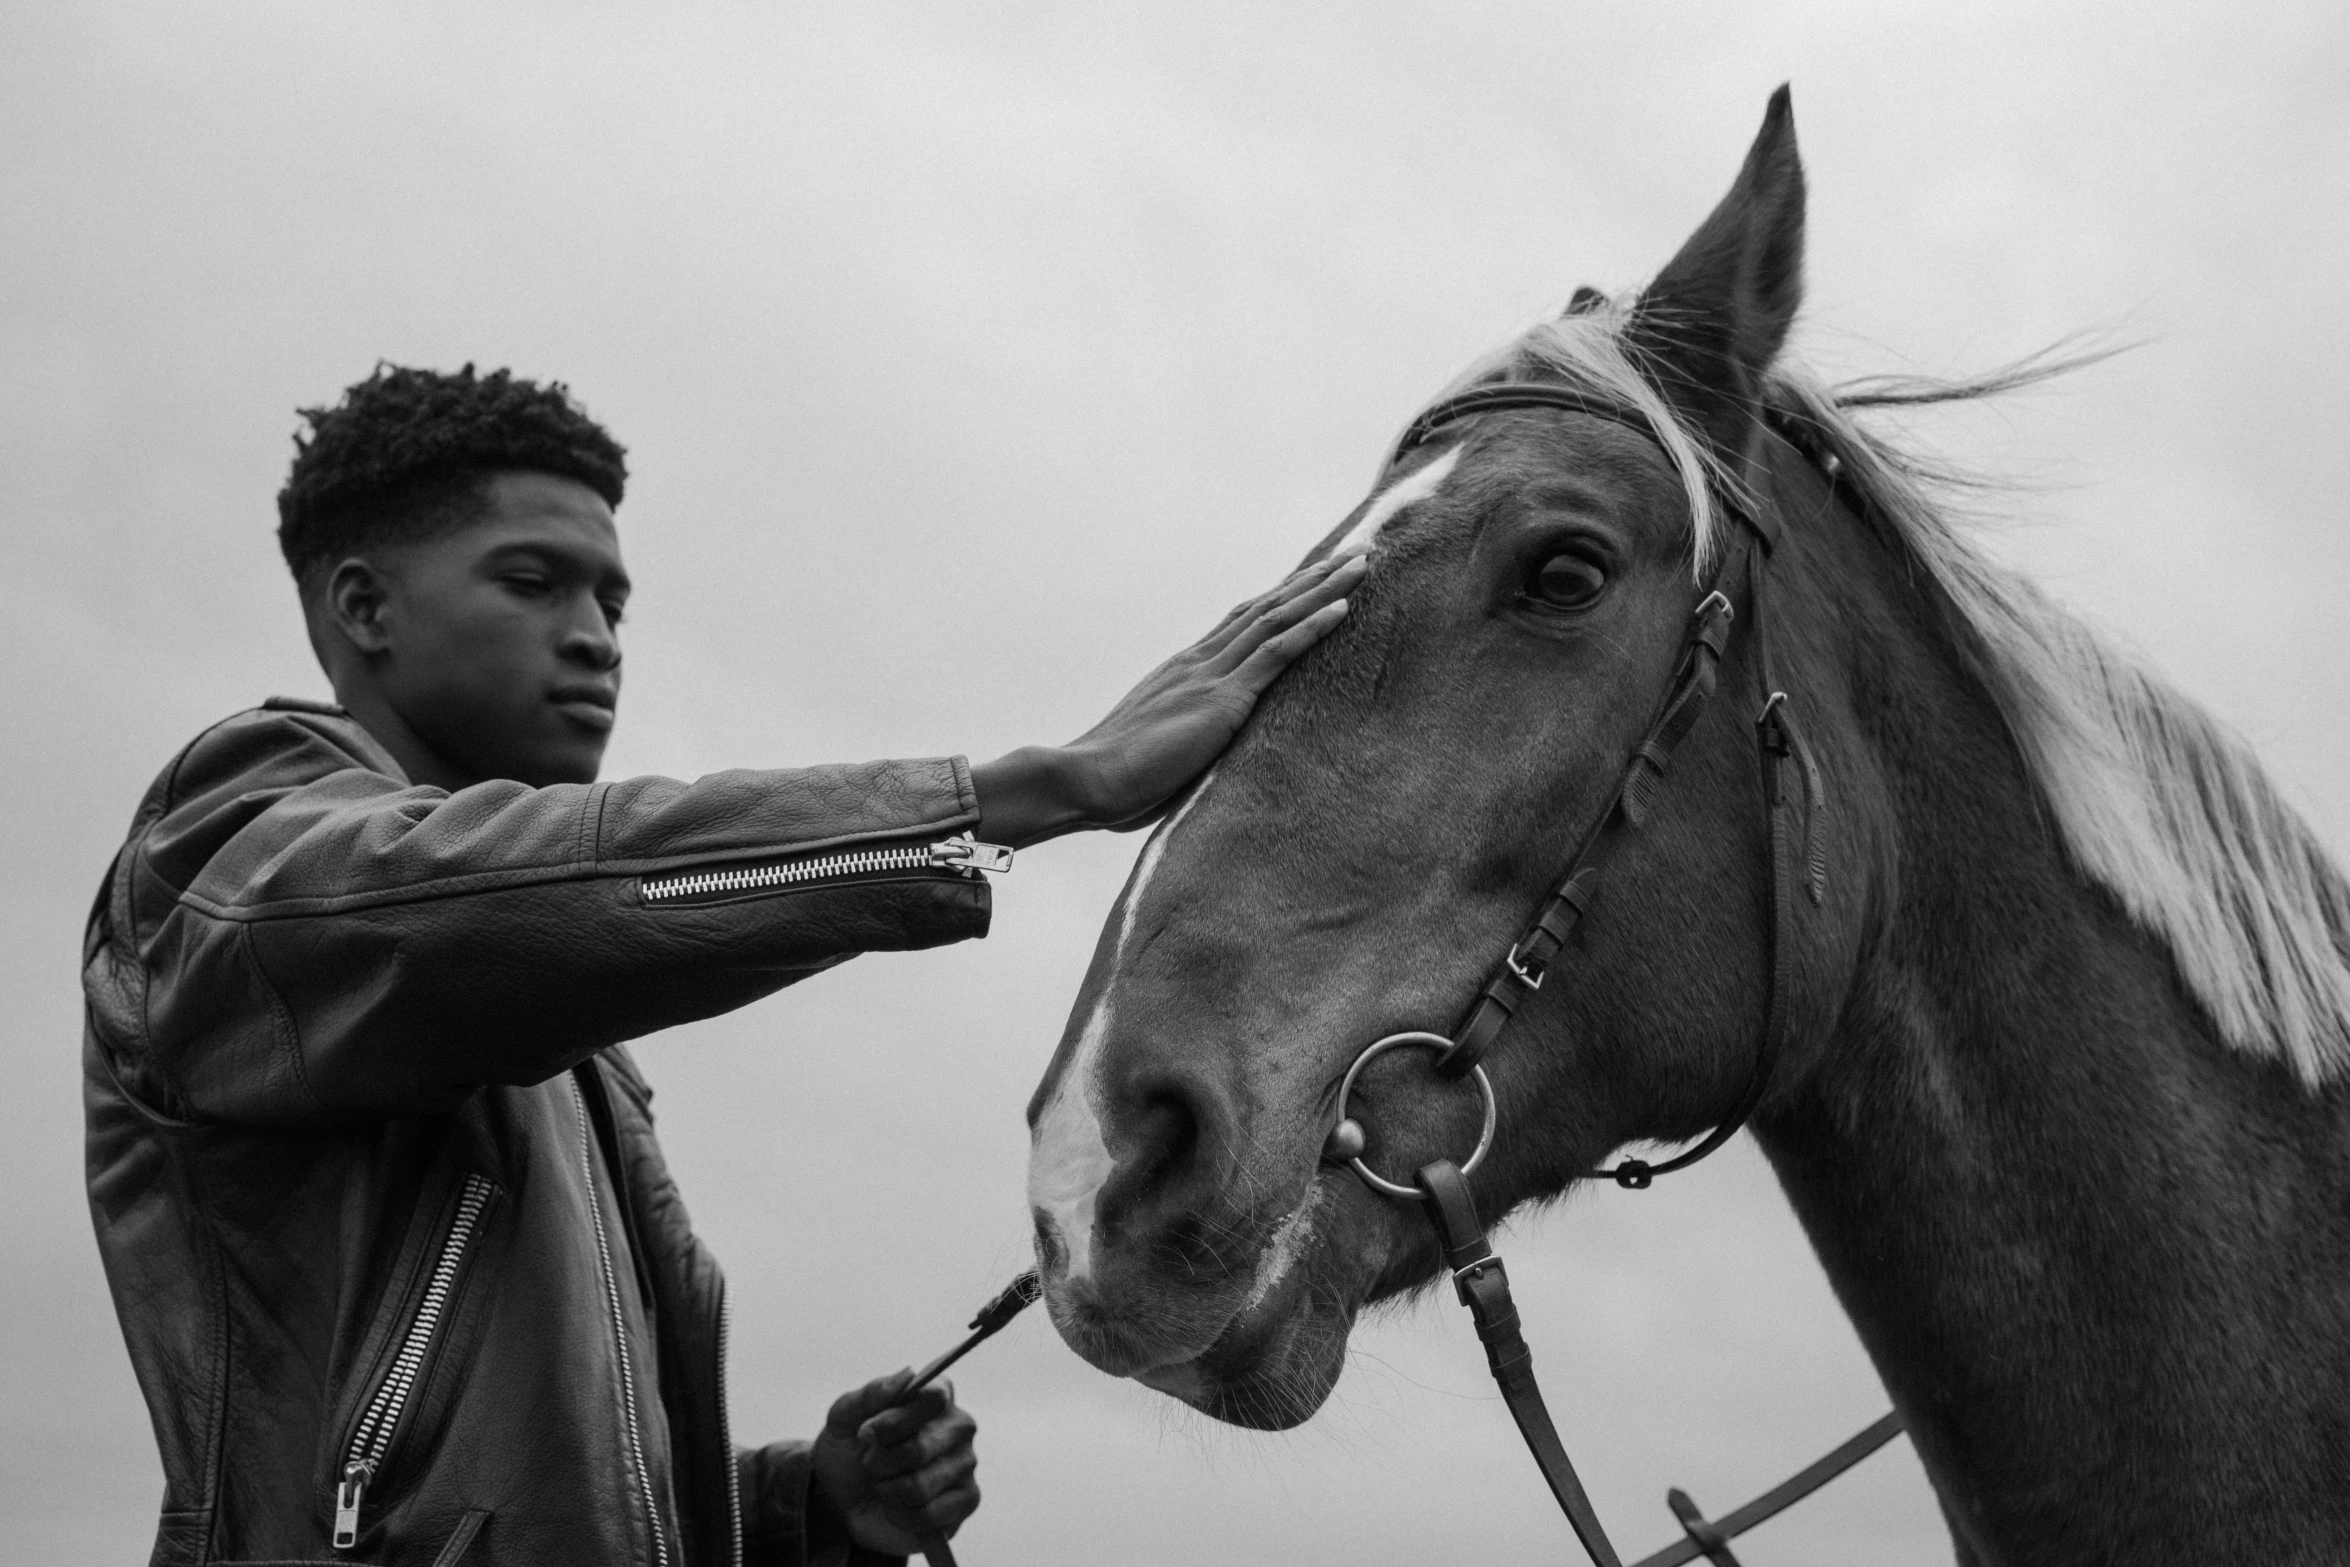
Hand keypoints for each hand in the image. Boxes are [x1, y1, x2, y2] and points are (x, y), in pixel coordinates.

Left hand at [810, 1370, 979, 1555]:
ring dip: (886, 1491)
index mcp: (936, 1393)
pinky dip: (899, 1515)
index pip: (932, 1397)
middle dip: (878, 1464)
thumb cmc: (851, 1450)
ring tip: (882, 1486)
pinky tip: (896, 1508)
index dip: (894, 1421)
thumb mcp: (844, 1418)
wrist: (846, 1498)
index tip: (866, 1434)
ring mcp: (967, 1463)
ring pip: (919, 1486)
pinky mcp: (968, 1499)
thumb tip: (908, 1374)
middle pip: (919, 1448)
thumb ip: (871, 1393)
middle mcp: (959, 1424)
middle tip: (868, 1464)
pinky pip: (929, 1514)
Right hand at [973, 553, 1364, 843]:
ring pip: (1277, 617)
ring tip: (1361, 562)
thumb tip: (1205, 756)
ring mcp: (1210, 676)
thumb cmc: (1114, 781)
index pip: (1243, 623)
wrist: (1084, 780)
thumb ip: (1188, 741)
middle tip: (1354, 552)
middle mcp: (1199, 662)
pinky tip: (1343, 606)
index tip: (1315, 577)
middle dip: (1312, 578)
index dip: (1282, 598)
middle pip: (1266, 606)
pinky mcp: (1222, 700)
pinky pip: (1275, 653)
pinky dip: (1311, 626)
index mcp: (1185, 672)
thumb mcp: (1160, 751)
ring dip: (1323, 587)